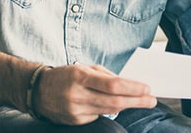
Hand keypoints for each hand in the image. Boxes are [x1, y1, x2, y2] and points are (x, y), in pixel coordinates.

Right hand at [34, 64, 155, 124]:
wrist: (38, 91)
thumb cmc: (67, 76)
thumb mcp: (85, 68)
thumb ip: (106, 76)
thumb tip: (129, 84)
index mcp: (80, 77)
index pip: (113, 85)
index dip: (133, 88)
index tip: (147, 88)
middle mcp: (78, 95)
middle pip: (114, 101)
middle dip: (137, 101)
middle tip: (152, 100)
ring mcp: (76, 111)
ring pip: (109, 110)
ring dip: (128, 106)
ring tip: (142, 102)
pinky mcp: (75, 122)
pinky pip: (99, 116)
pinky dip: (111, 110)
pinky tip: (118, 105)